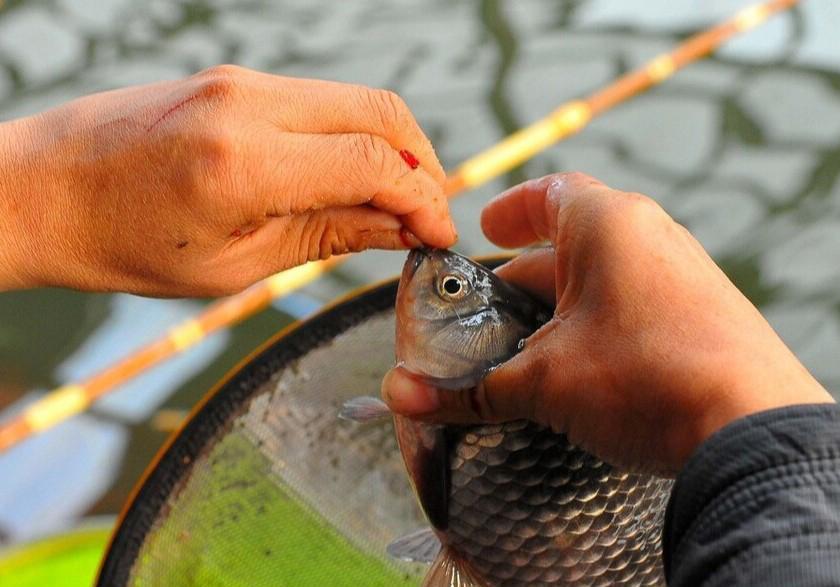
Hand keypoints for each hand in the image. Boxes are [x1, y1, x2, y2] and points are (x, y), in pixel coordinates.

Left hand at [0, 65, 454, 295]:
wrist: (42, 191)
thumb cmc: (122, 244)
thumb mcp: (235, 265)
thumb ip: (328, 237)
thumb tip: (401, 229)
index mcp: (243, 164)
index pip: (375, 163)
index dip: (424, 201)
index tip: (438, 236)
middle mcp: (247, 105)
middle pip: (382, 112)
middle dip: (424, 164)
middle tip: (427, 215)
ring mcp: (240, 82)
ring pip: (357, 98)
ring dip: (393, 146)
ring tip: (394, 201)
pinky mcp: (235, 79)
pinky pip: (321, 99)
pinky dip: (353, 134)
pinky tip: (350, 177)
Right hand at [381, 172, 832, 474]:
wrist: (754, 428)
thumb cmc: (645, 379)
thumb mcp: (544, 383)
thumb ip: (471, 388)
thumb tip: (400, 397)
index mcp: (609, 224)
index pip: (550, 194)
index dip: (511, 211)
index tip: (486, 228)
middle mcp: (654, 236)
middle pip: (575, 243)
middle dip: (529, 278)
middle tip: (492, 313)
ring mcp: (689, 275)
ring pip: (609, 279)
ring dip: (567, 309)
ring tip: (531, 350)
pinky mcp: (711, 316)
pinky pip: (643, 306)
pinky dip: (605, 329)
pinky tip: (587, 373)